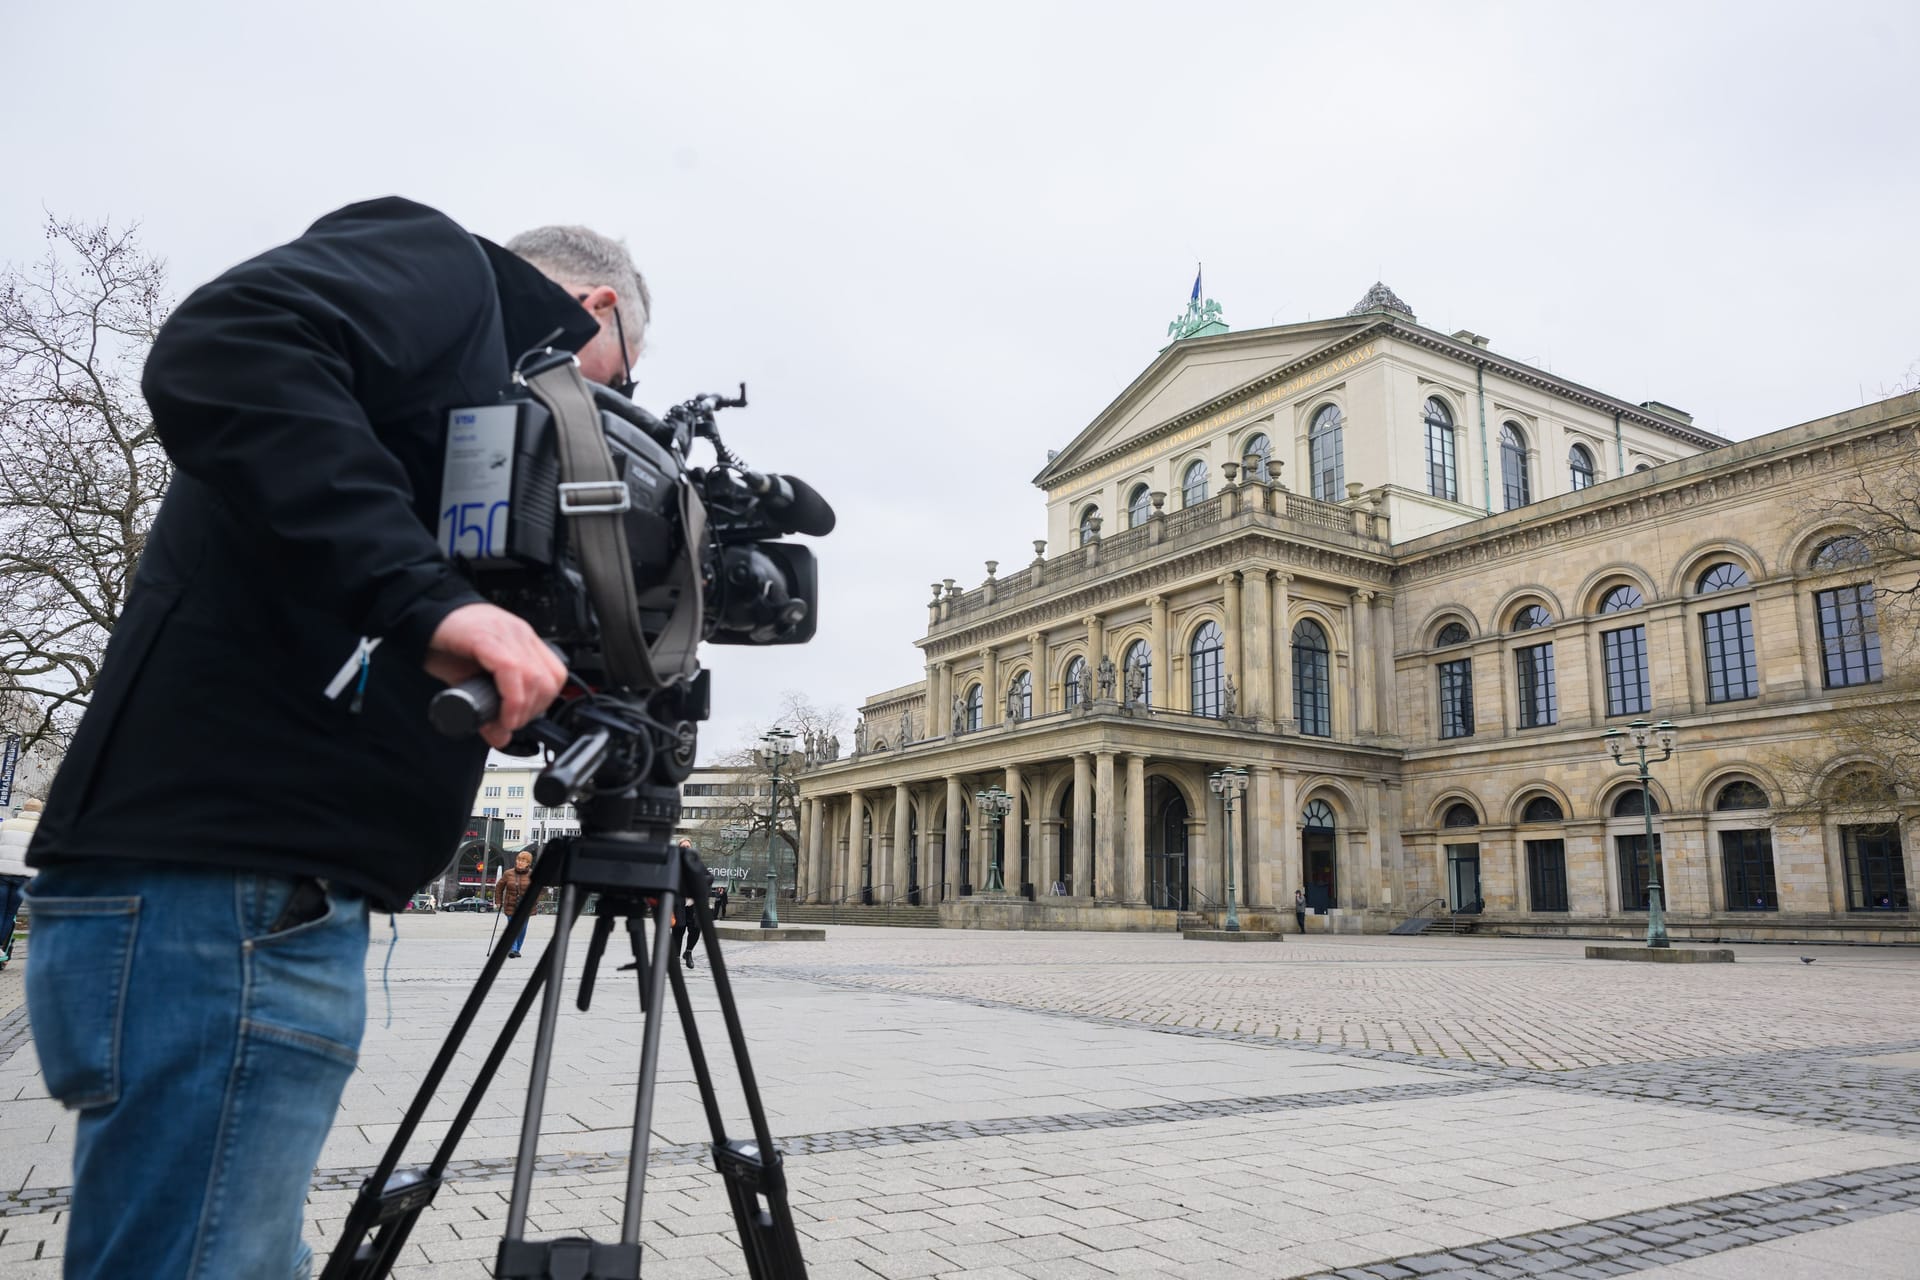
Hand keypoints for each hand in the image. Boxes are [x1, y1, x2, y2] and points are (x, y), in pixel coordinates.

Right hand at [425, 603, 566, 747]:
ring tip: (503, 720)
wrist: (417, 616)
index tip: (521, 719)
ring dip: (522, 709)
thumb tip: (501, 737)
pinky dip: (511, 699)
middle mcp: (519, 635)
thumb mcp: (471, 679)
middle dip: (533, 711)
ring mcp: (505, 633)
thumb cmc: (444, 642)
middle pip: (549, 680)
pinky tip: (501, 713)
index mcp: (522, 642)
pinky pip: (511, 670)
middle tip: (509, 723)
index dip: (543, 703)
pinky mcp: (486, 636)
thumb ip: (489, 705)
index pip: (555, 675)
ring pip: (535, 677)